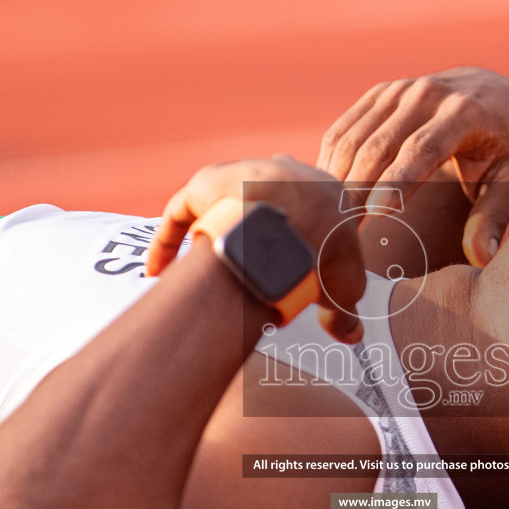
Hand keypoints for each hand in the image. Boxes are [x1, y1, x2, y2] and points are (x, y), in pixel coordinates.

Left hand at [146, 154, 366, 342]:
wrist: (288, 231)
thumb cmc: (323, 253)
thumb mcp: (344, 288)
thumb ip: (344, 311)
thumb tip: (350, 334)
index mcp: (320, 189)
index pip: (308, 209)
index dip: (299, 238)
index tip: (289, 264)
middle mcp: (280, 173)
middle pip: (262, 202)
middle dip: (256, 231)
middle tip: (248, 268)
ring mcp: (240, 176)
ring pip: (220, 206)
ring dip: (211, 234)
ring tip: (207, 271)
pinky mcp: (205, 185)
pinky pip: (178, 214)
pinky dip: (167, 242)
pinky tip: (158, 268)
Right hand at [318, 67, 508, 266]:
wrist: (494, 94)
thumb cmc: (505, 149)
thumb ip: (493, 217)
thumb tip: (480, 257)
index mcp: (465, 112)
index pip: (424, 148)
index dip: (397, 180)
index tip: (374, 215)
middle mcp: (427, 94)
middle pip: (380, 145)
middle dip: (357, 190)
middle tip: (340, 235)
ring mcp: (398, 90)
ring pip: (353, 138)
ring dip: (336, 181)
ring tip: (328, 223)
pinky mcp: (378, 95)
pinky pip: (342, 131)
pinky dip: (329, 164)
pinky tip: (324, 197)